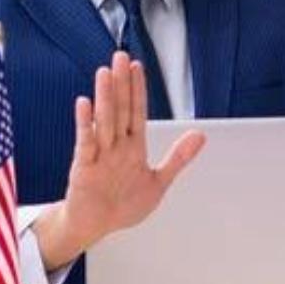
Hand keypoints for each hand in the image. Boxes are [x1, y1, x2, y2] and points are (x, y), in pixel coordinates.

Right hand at [35, 51, 205, 269]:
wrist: (96, 226)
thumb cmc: (123, 205)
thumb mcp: (158, 181)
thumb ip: (178, 158)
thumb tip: (201, 135)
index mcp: (133, 147)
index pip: (136, 112)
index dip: (137, 89)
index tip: (137, 67)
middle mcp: (115, 146)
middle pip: (119, 109)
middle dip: (121, 83)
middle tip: (120, 56)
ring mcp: (99, 154)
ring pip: (104, 121)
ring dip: (105, 97)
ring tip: (105, 72)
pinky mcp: (83, 167)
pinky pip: (85, 142)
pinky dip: (85, 124)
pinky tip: (85, 103)